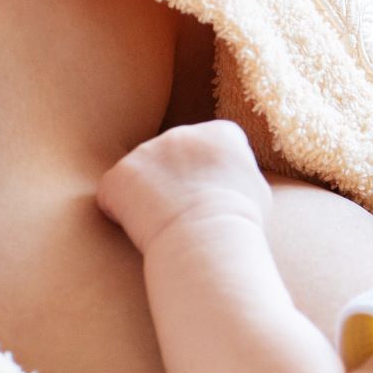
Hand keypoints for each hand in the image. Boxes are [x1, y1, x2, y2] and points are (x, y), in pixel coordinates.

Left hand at [96, 120, 271, 251]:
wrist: (208, 240)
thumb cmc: (240, 225)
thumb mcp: (258, 190)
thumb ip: (240, 172)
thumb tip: (232, 176)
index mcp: (220, 133)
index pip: (212, 144)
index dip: (209, 172)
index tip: (213, 196)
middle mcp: (181, 133)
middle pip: (173, 154)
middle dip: (175, 179)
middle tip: (186, 213)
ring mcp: (145, 151)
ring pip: (142, 173)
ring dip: (148, 195)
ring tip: (165, 224)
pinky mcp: (118, 176)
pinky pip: (114, 194)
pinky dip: (121, 213)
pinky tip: (141, 230)